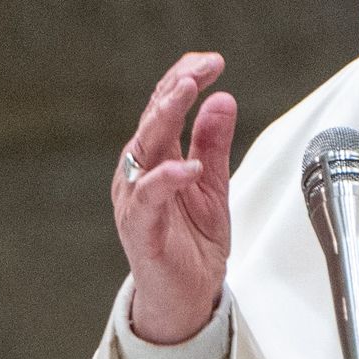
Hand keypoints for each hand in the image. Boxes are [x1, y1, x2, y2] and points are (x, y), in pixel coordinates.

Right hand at [112, 52, 238, 343]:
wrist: (186, 297)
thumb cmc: (192, 242)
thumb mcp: (213, 185)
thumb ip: (213, 144)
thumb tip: (223, 98)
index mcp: (156, 157)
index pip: (164, 106)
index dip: (185, 79)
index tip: (213, 61)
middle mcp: (140, 172)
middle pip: (152, 119)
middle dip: (175, 89)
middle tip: (198, 69)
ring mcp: (136, 198)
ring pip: (143, 148)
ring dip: (164, 117)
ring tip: (186, 93)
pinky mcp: (140, 228)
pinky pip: (149, 197)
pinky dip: (167, 178)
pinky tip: (187, 166)